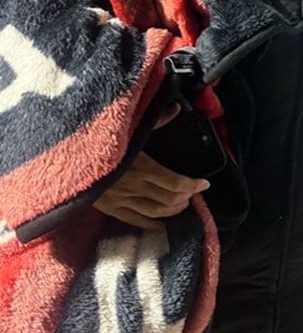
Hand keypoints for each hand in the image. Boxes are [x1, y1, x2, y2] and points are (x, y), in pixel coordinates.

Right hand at [93, 105, 208, 229]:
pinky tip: (161, 224)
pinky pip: (135, 220)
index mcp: (144, 167)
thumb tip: (177, 108)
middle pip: (169, 199)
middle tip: (195, 193)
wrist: (67, 158)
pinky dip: (151, 224)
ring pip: (155, 212)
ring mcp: (122, 201)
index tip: (205, 183)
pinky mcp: (109, 208)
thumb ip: (156, 120)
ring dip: (172, 211)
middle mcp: (136, 187)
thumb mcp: (131, 127)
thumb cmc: (102, 139)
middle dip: (186, 197)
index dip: (193, 185)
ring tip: (183, 205)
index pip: (176, 182)